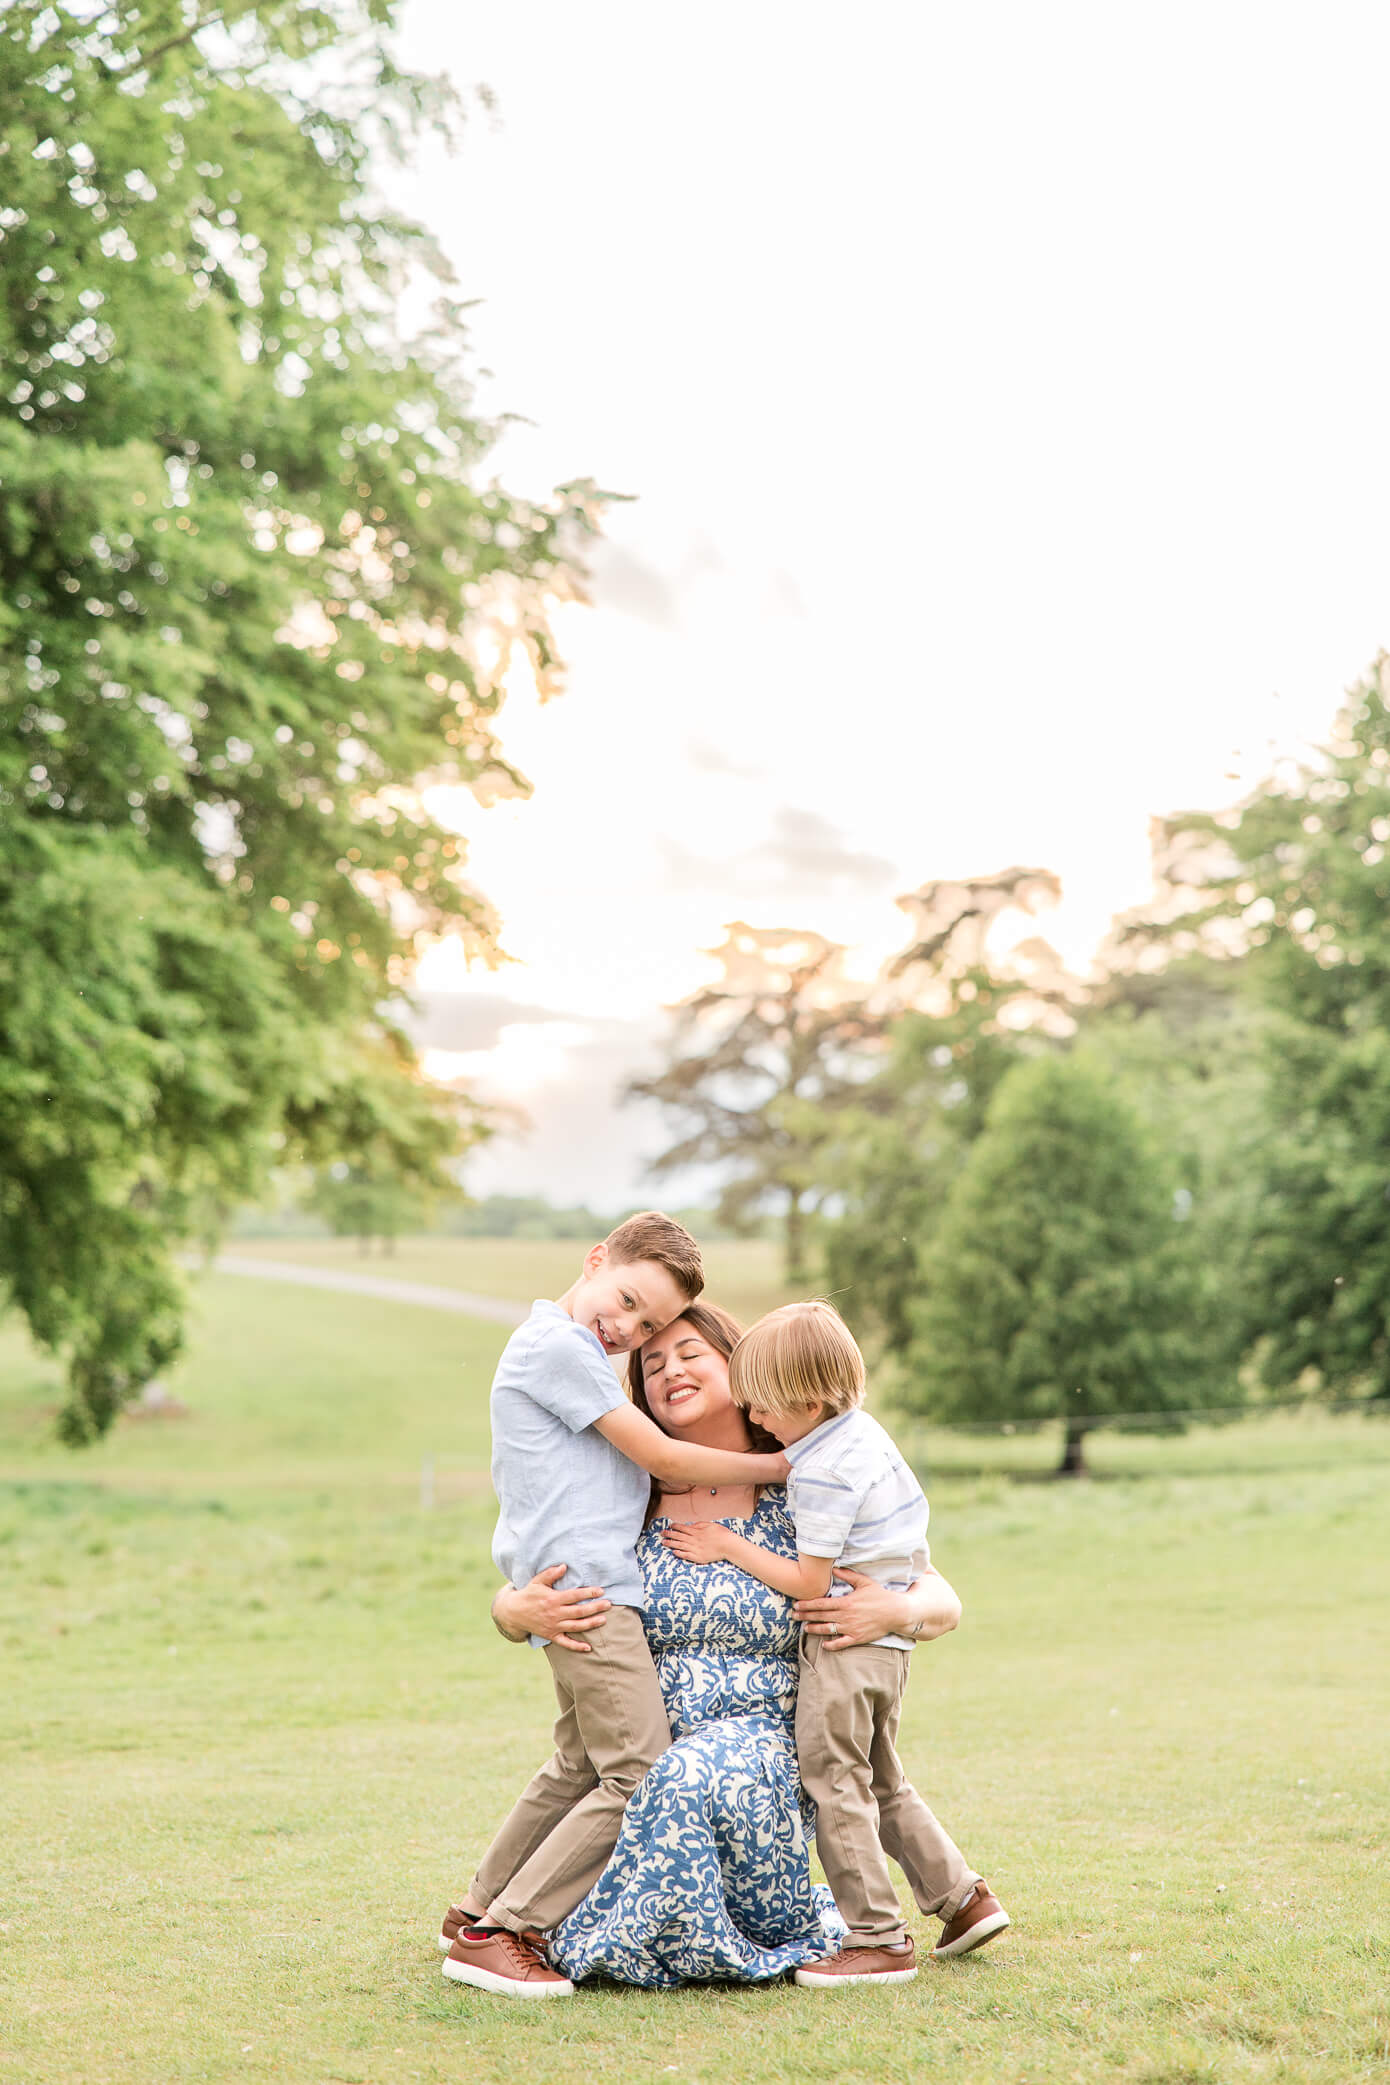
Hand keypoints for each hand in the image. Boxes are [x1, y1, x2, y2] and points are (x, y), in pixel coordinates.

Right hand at [493, 1565, 611, 1651]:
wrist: (513, 1612)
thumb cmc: (528, 1594)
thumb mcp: (537, 1581)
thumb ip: (551, 1574)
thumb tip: (564, 1566)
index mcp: (553, 1599)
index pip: (575, 1596)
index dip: (589, 1593)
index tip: (601, 1591)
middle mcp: (555, 1614)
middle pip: (579, 1611)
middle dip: (595, 1608)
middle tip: (608, 1604)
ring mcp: (553, 1626)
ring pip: (576, 1626)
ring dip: (591, 1624)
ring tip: (603, 1620)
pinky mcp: (551, 1636)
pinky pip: (565, 1643)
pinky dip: (577, 1646)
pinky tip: (588, 1648)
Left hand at [660, 1520, 734, 1565]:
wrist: (728, 1545)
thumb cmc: (721, 1534)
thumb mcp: (710, 1524)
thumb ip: (699, 1524)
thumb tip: (690, 1525)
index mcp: (697, 1531)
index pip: (683, 1528)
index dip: (675, 1526)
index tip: (669, 1526)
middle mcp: (694, 1540)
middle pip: (679, 1536)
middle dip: (669, 1534)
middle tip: (661, 1533)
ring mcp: (695, 1549)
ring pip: (680, 1546)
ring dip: (671, 1544)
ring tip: (663, 1543)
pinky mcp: (698, 1557)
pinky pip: (686, 1555)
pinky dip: (679, 1553)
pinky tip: (674, 1552)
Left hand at [794, 1567, 958, 1649]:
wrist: (896, 1612)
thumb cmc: (880, 1595)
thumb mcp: (864, 1582)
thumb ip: (847, 1575)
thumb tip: (833, 1568)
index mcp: (845, 1602)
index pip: (821, 1603)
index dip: (807, 1605)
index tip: (796, 1605)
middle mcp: (846, 1616)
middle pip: (821, 1616)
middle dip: (805, 1616)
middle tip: (793, 1616)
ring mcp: (851, 1628)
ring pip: (828, 1630)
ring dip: (814, 1629)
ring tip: (804, 1628)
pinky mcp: (858, 1638)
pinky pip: (842, 1643)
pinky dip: (832, 1645)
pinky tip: (824, 1645)